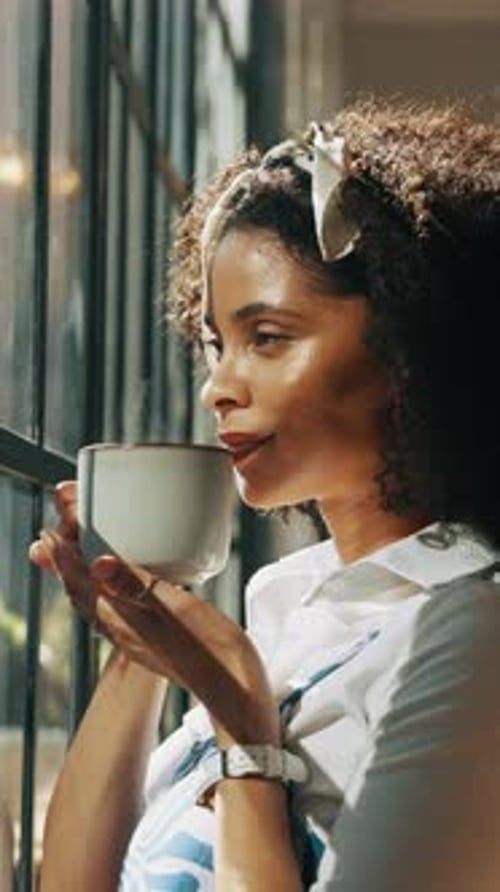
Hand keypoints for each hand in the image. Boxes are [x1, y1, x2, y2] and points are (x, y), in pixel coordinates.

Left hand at [29, 482, 279, 748]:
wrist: (235, 688)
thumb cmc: (211, 648)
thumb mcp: (177, 608)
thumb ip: (137, 584)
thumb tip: (97, 563)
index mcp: (121, 617)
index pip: (77, 577)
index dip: (63, 548)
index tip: (57, 518)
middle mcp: (119, 628)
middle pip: (79, 589)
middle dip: (66, 558)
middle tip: (59, 529)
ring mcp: (133, 636)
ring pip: (94, 600)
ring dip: (81, 573)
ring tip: (80, 550)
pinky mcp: (149, 638)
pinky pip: (112, 608)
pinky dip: (104, 587)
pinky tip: (120, 580)